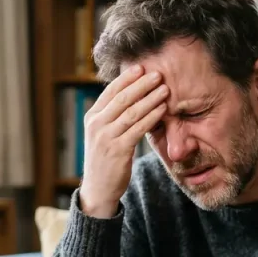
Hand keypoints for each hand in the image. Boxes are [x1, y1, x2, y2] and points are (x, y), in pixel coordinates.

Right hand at [79, 64, 168, 218]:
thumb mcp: (103, 134)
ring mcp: (106, 137)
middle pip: (122, 98)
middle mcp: (96, 125)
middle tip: (158, 74)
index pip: (110, 92)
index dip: (127, 78)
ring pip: (132, 112)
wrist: (98, 189)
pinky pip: (138, 129)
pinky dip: (152, 117)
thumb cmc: (105, 159)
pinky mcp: (118, 150)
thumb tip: (131, 94)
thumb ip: (112, 116)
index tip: (142, 67)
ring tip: (165, 89)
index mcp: (92, 117)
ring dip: (150, 98)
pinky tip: (163, 109)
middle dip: (141, 84)